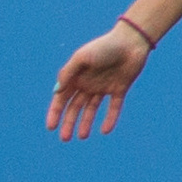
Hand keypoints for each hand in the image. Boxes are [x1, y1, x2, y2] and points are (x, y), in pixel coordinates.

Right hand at [47, 25, 149, 139]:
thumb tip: (57, 92)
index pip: (62, 98)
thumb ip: (68, 73)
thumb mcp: (82, 57)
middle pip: (75, 107)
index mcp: (76, 76)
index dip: (55, 112)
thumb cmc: (104, 47)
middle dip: (69, 122)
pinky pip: (113, 107)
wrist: (131, 42)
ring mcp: (103, 87)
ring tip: (82, 137)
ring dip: (86, 123)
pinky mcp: (119, 89)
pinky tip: (105, 131)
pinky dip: (109, 119)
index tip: (51, 127)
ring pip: (91, 109)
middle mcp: (88, 83)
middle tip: (65, 138)